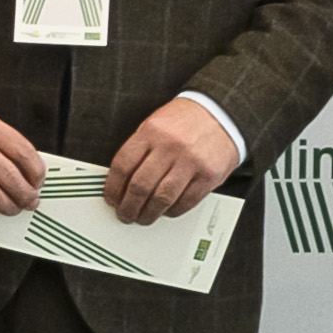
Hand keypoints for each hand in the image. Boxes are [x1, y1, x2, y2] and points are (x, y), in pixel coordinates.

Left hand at [101, 99, 239, 224]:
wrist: (221, 114)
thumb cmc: (184, 122)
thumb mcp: (155, 124)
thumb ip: (139, 150)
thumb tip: (120, 183)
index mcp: (151, 132)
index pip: (123, 165)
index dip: (113, 187)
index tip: (111, 199)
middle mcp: (171, 147)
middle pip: (141, 185)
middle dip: (129, 206)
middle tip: (125, 214)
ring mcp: (191, 162)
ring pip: (162, 198)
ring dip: (148, 213)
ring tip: (142, 218)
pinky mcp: (209, 176)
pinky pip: (186, 201)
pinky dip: (172, 211)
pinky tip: (165, 211)